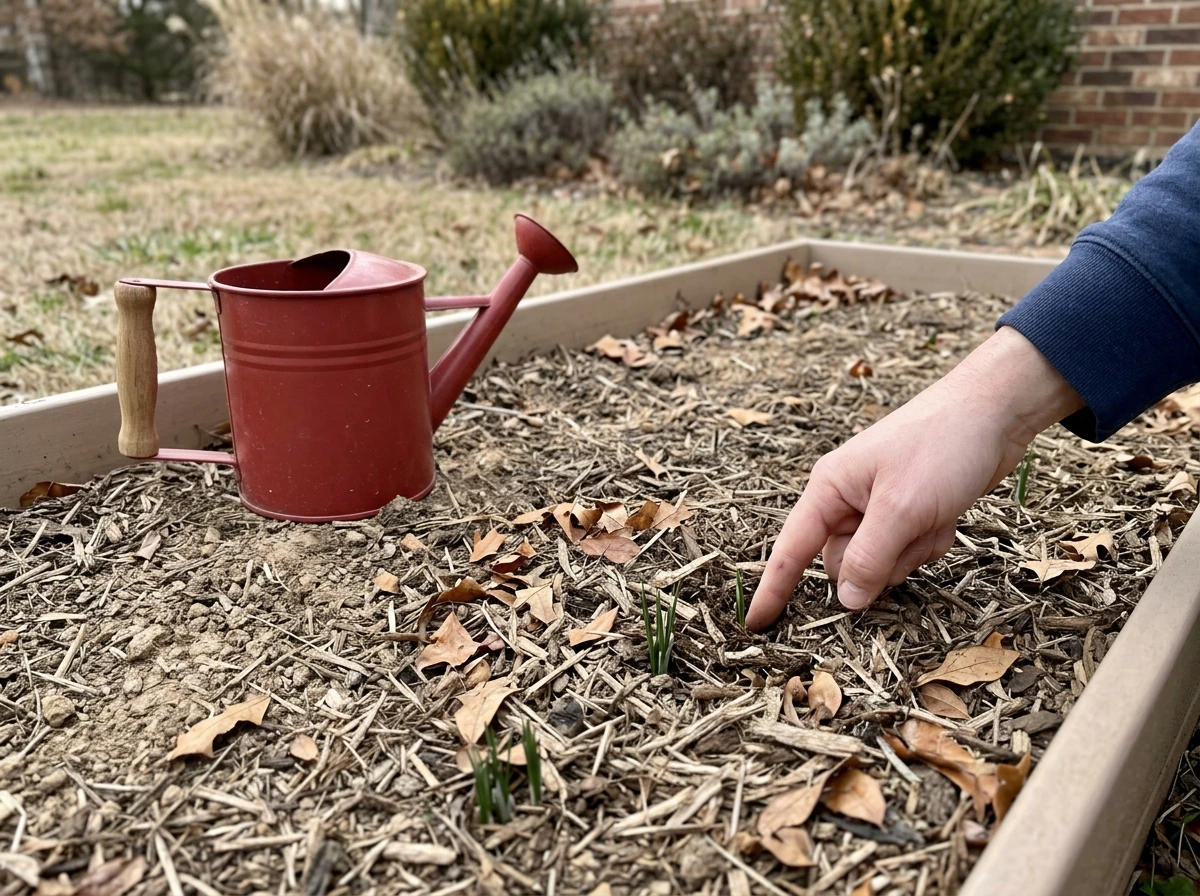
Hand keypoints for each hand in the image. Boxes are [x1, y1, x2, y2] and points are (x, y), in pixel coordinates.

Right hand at [745, 326, 1084, 630]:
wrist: (995, 412)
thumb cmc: (941, 446)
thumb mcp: (902, 507)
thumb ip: (869, 558)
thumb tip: (846, 601)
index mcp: (829, 488)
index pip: (791, 548)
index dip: (774, 588)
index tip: (755, 624)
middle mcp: (848, 499)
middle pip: (844, 564)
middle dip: (879, 563)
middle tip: (910, 532)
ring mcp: (879, 507)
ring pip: (881, 563)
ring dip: (911, 553)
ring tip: (934, 516)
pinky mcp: (909, 512)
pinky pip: (909, 551)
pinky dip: (930, 542)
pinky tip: (946, 514)